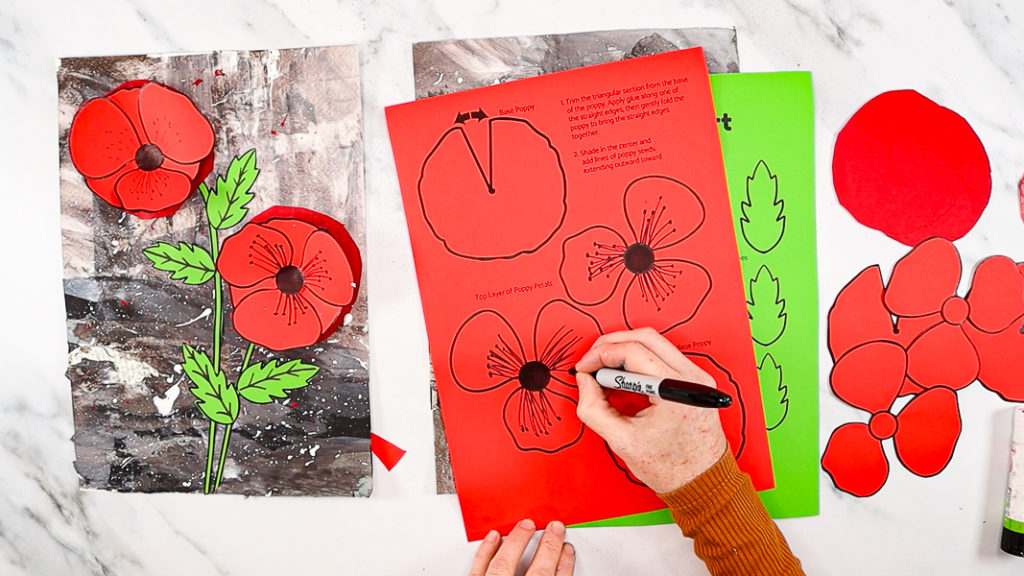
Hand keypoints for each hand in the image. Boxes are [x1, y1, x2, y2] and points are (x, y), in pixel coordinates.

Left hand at [470, 519, 574, 575]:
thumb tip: (556, 571)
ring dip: (517, 541)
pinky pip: (478, 568)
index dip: (565, 564)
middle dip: (548, 546)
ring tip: (526, 525)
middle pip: (538, 571)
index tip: (567, 550)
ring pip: (504, 563)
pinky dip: (486, 551)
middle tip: (555, 527)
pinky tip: (493, 537)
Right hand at [575, 328, 727, 492]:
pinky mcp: (695, 380)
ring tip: (603, 371)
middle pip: (644, 337)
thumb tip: (584, 381)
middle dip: (610, 345)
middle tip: (590, 362)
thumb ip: (593, 408)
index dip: (600, 354)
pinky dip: (637, 359)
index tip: (583, 368)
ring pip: (654, 342)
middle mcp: (691, 377)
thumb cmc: (670, 468)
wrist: (703, 482)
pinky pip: (662, 355)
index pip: (633, 351)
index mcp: (675, 392)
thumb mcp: (621, 441)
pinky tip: (622, 376)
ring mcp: (697, 376)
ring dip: (624, 350)